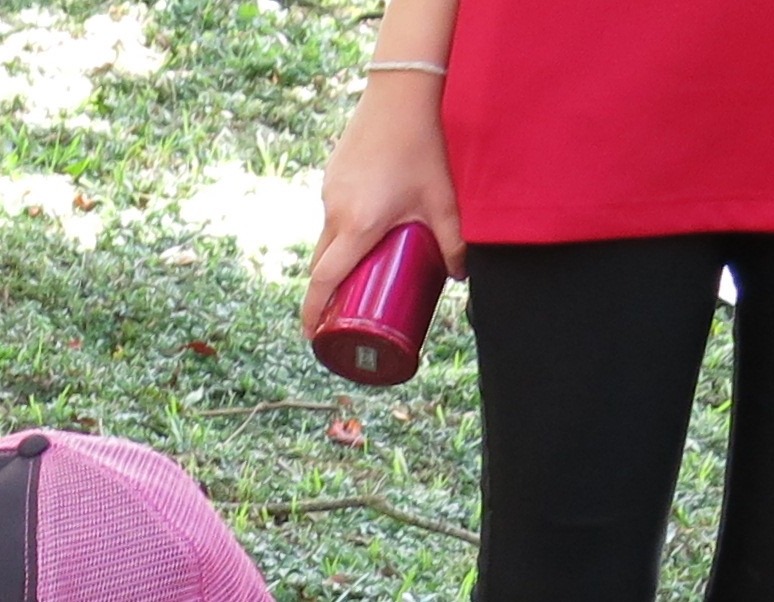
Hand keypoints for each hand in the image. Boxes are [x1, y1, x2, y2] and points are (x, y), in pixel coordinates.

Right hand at [301, 76, 462, 330]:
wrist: (400, 95)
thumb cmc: (423, 147)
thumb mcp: (442, 200)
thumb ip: (454, 241)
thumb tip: (461, 277)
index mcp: (358, 225)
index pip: (324, 280)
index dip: (313, 312)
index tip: (312, 334)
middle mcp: (335, 213)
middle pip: (321, 265)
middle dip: (325, 292)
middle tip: (339, 311)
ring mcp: (329, 193)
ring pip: (326, 238)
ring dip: (337, 257)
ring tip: (361, 265)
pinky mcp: (331, 176)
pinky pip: (331, 213)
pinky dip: (342, 228)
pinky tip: (365, 222)